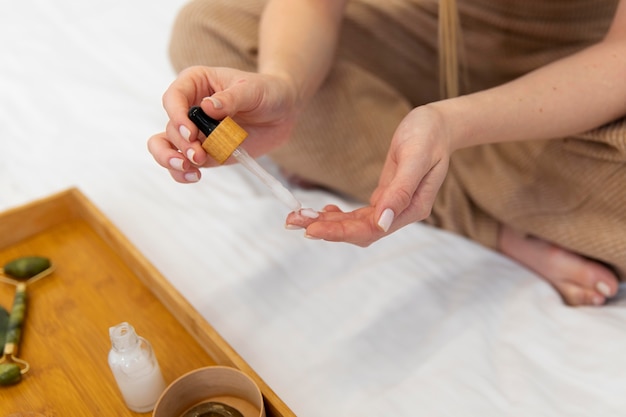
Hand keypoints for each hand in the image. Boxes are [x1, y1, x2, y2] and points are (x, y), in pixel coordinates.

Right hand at [147, 65, 299, 182]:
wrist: (281, 113)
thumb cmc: (266, 92)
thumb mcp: (252, 90)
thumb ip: (231, 98)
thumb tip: (207, 106)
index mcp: (195, 83)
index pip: (173, 97)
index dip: (176, 115)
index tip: (191, 132)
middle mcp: (188, 107)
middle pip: (171, 127)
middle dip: (181, 144)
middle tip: (199, 154)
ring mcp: (193, 132)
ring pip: (165, 146)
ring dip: (172, 160)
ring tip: (191, 168)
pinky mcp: (202, 151)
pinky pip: (182, 164)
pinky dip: (181, 173)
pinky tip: (194, 176)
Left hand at [285, 104, 451, 246]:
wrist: (437, 124)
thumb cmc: (429, 137)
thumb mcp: (416, 158)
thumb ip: (400, 192)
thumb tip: (382, 223)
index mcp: (412, 209)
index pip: (372, 230)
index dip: (341, 232)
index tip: (312, 230)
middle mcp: (401, 214)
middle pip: (360, 231)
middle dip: (327, 229)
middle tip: (294, 222)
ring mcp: (392, 207)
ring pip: (356, 224)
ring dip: (327, 223)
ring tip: (299, 217)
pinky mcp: (384, 197)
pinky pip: (359, 214)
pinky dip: (339, 215)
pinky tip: (323, 211)